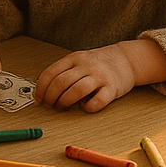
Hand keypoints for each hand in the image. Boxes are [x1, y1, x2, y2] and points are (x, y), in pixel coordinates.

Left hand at [36, 39, 165, 111]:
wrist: (125, 60)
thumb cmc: (97, 65)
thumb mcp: (78, 62)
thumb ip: (64, 72)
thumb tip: (45, 92)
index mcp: (74, 58)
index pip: (51, 72)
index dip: (41, 88)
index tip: (39, 99)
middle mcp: (86, 65)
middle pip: (61, 82)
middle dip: (51, 97)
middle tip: (51, 105)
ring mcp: (99, 76)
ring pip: (77, 90)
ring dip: (65, 102)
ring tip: (63, 107)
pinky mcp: (112, 88)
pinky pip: (98, 100)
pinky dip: (89, 107)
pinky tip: (85, 108)